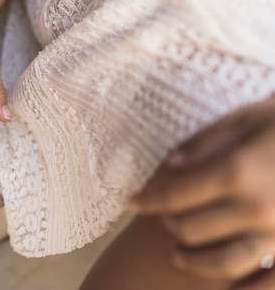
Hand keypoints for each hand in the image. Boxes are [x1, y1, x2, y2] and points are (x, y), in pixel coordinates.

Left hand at [130, 96, 274, 288]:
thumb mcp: (246, 119)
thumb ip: (206, 144)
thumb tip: (173, 167)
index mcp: (237, 171)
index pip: (174, 195)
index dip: (147, 200)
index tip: (132, 202)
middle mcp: (256, 207)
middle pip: (190, 229)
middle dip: (168, 223)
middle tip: (163, 216)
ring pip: (222, 262)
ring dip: (195, 260)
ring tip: (181, 256)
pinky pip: (268, 283)